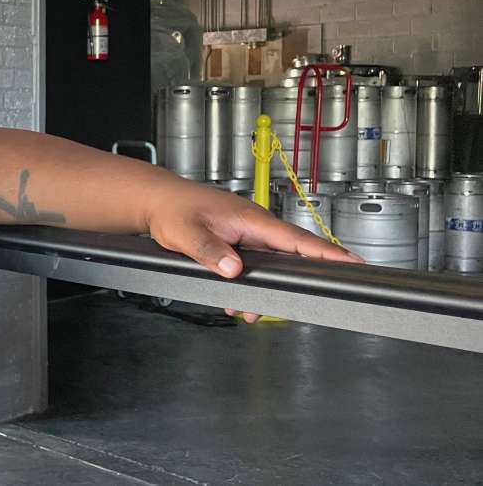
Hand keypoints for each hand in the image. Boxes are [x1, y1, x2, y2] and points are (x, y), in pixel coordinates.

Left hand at [144, 181, 364, 322]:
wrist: (158, 202)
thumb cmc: (173, 210)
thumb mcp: (187, 234)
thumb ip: (210, 251)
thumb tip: (233, 269)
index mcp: (251, 219)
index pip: (297, 238)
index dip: (327, 252)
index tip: (354, 263)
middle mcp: (255, 225)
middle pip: (290, 255)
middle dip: (297, 280)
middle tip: (306, 300)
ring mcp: (247, 233)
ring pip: (270, 265)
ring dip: (262, 288)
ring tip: (248, 311)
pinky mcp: (238, 240)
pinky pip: (254, 264)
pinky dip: (247, 283)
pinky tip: (234, 299)